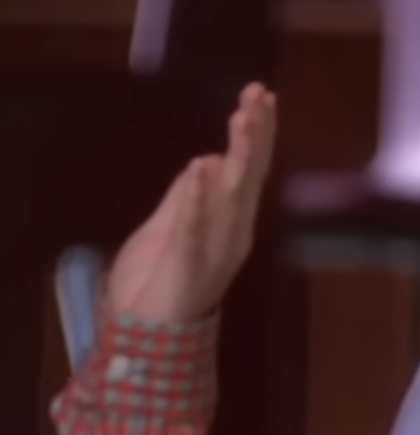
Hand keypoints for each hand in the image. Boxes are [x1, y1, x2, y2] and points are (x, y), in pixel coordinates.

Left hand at [107, 83, 276, 323]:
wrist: (145, 340)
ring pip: (230, 195)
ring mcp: (213, 248)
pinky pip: (194, 226)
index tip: (259, 95)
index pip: (246, 169)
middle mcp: (231, 231)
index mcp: (228, 221)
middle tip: (259, 95)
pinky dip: (197, 197)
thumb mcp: (167, 228)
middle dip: (255, 135)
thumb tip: (209, 158)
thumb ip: (186, 197)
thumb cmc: (156, 285)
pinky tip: (202, 166)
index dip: (256, 133)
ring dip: (238, 155)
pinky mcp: (187, 263)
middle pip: (247, 176)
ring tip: (242, 118)